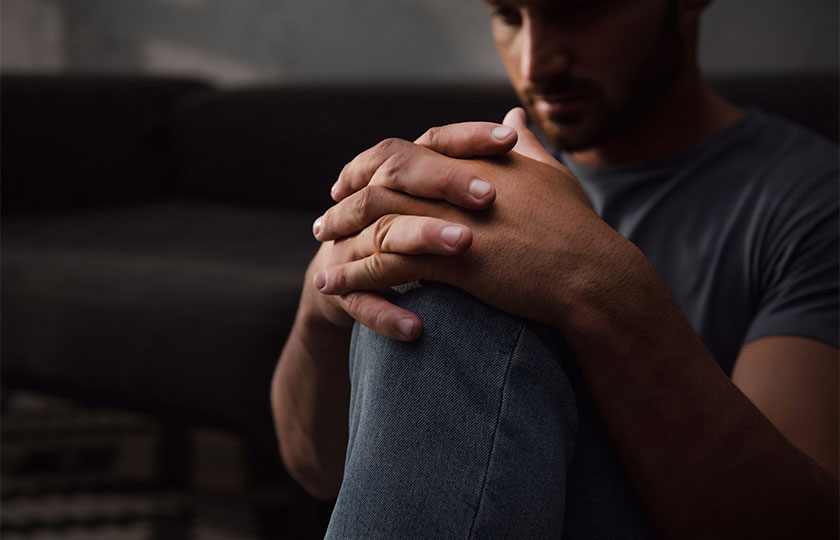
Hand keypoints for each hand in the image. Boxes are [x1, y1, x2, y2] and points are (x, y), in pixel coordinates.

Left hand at [312, 108, 621, 334]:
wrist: (593, 275)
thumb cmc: (577, 231)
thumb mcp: (551, 176)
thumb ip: (526, 146)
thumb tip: (514, 117)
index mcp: (473, 160)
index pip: (408, 150)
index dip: (373, 165)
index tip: (353, 181)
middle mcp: (456, 182)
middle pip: (382, 179)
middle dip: (346, 199)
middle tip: (324, 219)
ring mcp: (451, 218)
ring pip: (377, 219)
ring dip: (342, 238)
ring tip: (320, 260)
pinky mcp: (451, 257)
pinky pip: (386, 263)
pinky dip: (354, 275)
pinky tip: (332, 289)